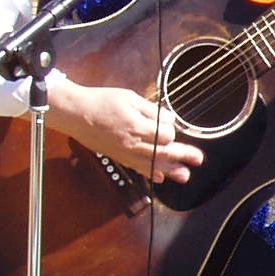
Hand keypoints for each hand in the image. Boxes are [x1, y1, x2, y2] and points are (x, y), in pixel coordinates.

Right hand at [48, 80, 202, 183]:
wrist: (76, 113)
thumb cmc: (101, 101)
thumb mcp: (129, 97)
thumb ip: (150, 110)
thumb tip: (168, 119)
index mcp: (136, 126)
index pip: (165, 134)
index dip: (171, 130)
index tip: (170, 125)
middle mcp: (132, 143)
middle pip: (163, 152)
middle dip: (183, 156)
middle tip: (198, 159)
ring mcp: (124, 152)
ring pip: (152, 164)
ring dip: (170, 170)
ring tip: (185, 175)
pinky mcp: (118, 156)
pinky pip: (137, 168)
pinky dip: (150, 173)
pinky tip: (160, 178)